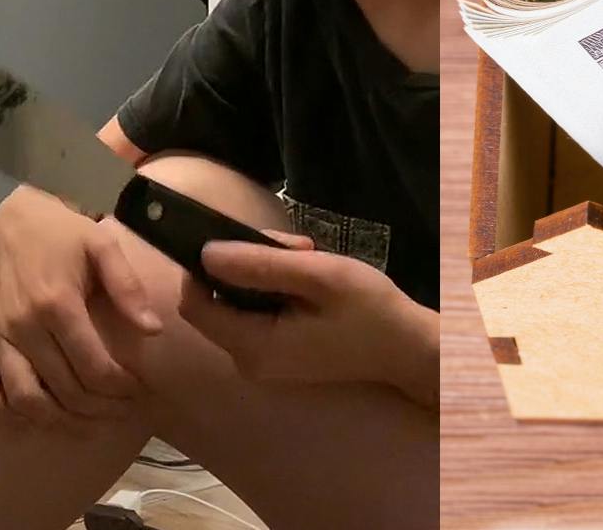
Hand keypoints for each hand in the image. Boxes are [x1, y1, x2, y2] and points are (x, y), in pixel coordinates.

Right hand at [0, 187, 163, 428]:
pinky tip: (32, 416)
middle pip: (61, 387)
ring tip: (85, 424)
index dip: (119, 387)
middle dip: (97, 407)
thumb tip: (153, 330)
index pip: (92, 365)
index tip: (138, 391)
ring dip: (56, 419)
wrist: (18, 224)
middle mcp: (23, 326)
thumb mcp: (104, 247)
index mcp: (57, 304)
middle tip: (121, 411)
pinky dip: (3, 408)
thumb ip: (128, 288)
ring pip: (23, 396)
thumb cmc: (68, 236)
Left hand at [180, 233, 434, 402]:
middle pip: (216, 303)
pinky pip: (257, 317)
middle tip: (294, 246)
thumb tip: (206, 253)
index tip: (237, 240)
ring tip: (308, 257)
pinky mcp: (279, 357)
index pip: (194, 305)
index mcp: (253, 345)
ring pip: (238, 307)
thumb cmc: (370, 310)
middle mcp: (248, 361)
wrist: (408, 349)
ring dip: (265, 276)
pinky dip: (275, 293)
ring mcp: (264, 362)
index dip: (201, 268)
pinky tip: (310, 279)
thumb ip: (260, 264)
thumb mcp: (319, 276)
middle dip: (245, 266)